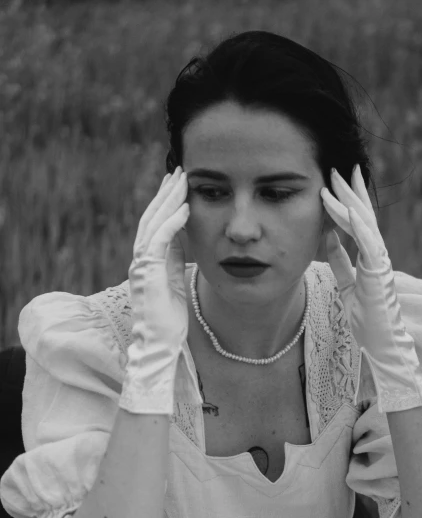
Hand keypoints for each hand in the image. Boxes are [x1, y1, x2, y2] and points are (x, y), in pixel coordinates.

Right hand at [120, 167, 194, 414]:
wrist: (158, 346)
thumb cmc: (168, 322)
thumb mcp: (174, 283)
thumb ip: (174, 260)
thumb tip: (182, 239)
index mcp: (148, 262)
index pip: (155, 225)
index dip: (166, 203)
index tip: (179, 185)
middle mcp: (141, 259)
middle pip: (151, 217)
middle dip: (166, 194)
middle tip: (179, 171)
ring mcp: (141, 265)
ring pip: (152, 223)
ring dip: (168, 200)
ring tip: (182, 180)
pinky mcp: (148, 273)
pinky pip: (159, 240)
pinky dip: (172, 222)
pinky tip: (185, 207)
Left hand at [320, 165, 421, 412]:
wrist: (382, 344)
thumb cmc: (367, 319)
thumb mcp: (347, 283)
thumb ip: (340, 261)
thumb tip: (327, 238)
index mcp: (370, 257)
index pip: (359, 222)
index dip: (348, 200)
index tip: (337, 181)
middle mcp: (377, 255)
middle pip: (363, 216)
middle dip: (350, 191)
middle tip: (336, 169)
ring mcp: (379, 263)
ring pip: (364, 225)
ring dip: (349, 202)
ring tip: (337, 182)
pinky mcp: (378, 274)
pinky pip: (368, 246)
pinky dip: (358, 228)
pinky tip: (349, 211)